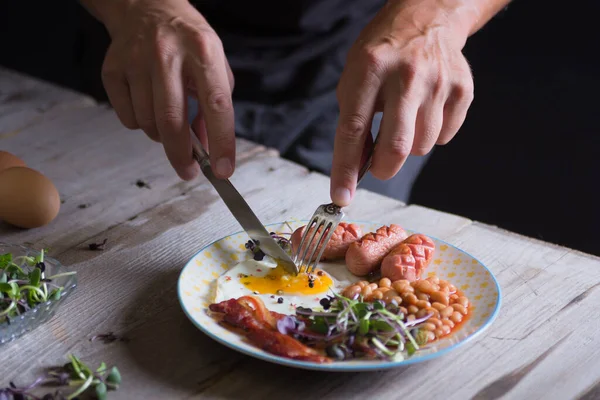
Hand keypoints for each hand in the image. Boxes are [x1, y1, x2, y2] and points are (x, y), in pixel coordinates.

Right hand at [100, 0, 234, 179]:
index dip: (221, 143)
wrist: (147, 6)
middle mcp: (168, 54)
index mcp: (203, 52)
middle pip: (172, 121)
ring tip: (169, 121)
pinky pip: (128, 118)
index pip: (217, 106)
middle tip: (189, 171)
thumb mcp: (215, 66)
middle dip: (182, 156)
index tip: (223, 170)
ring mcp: (136, 61)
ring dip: (162, 137)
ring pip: (148, 124)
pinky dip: (141, 123)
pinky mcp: (112, 69)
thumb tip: (209, 149)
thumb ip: (216, 108)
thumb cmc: (188, 42)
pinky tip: (148, 105)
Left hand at [330, 0, 477, 205]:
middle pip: (397, 147)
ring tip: (405, 118)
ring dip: (409, 146)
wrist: (426, 19)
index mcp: (370, 70)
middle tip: (380, 166)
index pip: (354, 130)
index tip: (341, 196)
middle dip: (384, 169)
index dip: (345, 169)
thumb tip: (356, 169)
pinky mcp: (462, 90)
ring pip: (422, 147)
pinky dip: (432, 135)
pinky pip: (445, 137)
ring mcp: (438, 83)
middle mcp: (406, 76)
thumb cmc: (382, 55)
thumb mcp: (355, 79)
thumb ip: (354, 121)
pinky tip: (425, 111)